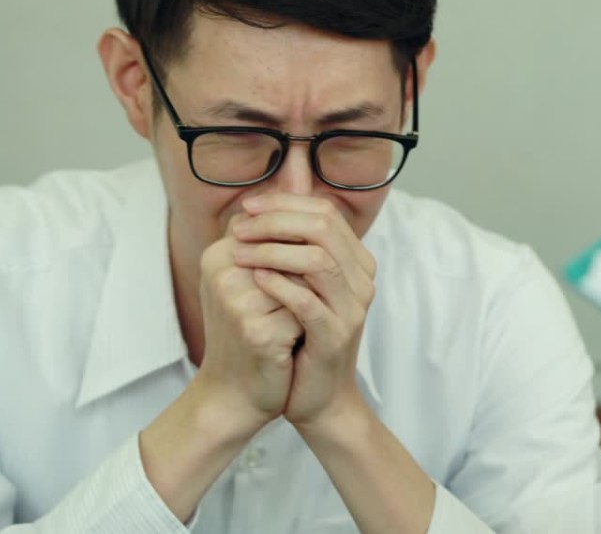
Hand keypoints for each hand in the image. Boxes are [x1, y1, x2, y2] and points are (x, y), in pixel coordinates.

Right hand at [194, 213, 304, 436]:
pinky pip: (304, 312)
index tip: (312, 272)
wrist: (236, 394)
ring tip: (302, 320)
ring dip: (313, 300)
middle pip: (294, 247)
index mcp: (220, 252)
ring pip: (304, 279)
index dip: (306, 243)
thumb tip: (311, 196)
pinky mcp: (255, 329)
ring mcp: (236, 299)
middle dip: (314, 271)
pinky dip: (309, 326)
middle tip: (318, 297)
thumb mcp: (258, 284)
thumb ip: (276, 245)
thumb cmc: (253, 335)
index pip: (278, 223)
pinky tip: (296, 343)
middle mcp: (221, 268)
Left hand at [231, 194, 376, 432]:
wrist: (319, 397)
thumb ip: (291, 246)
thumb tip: (263, 204)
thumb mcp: (300, 286)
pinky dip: (278, 285)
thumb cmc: (303, 338)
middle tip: (240, 228)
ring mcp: (353, 308)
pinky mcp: (336, 336)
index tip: (248, 207)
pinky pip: (308, 301)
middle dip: (276, 221)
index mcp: (356, 262)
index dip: (284, 203)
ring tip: (239, 252)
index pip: (324, 212)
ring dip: (273, 250)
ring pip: (317, 260)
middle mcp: (362, 280)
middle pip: (323, 228)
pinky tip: (254, 279)